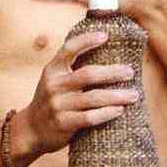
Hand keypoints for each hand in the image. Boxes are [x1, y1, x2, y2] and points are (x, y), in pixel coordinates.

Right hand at [13, 30, 139, 161]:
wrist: (32, 129)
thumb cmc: (52, 100)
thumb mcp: (54, 79)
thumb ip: (71, 67)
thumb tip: (105, 51)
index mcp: (53, 70)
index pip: (69, 49)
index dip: (86, 41)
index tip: (105, 36)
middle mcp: (54, 85)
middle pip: (88, 74)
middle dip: (113, 72)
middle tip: (130, 72)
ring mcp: (58, 105)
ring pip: (94, 98)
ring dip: (117, 96)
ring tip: (134, 95)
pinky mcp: (64, 123)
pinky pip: (90, 117)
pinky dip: (107, 113)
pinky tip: (119, 110)